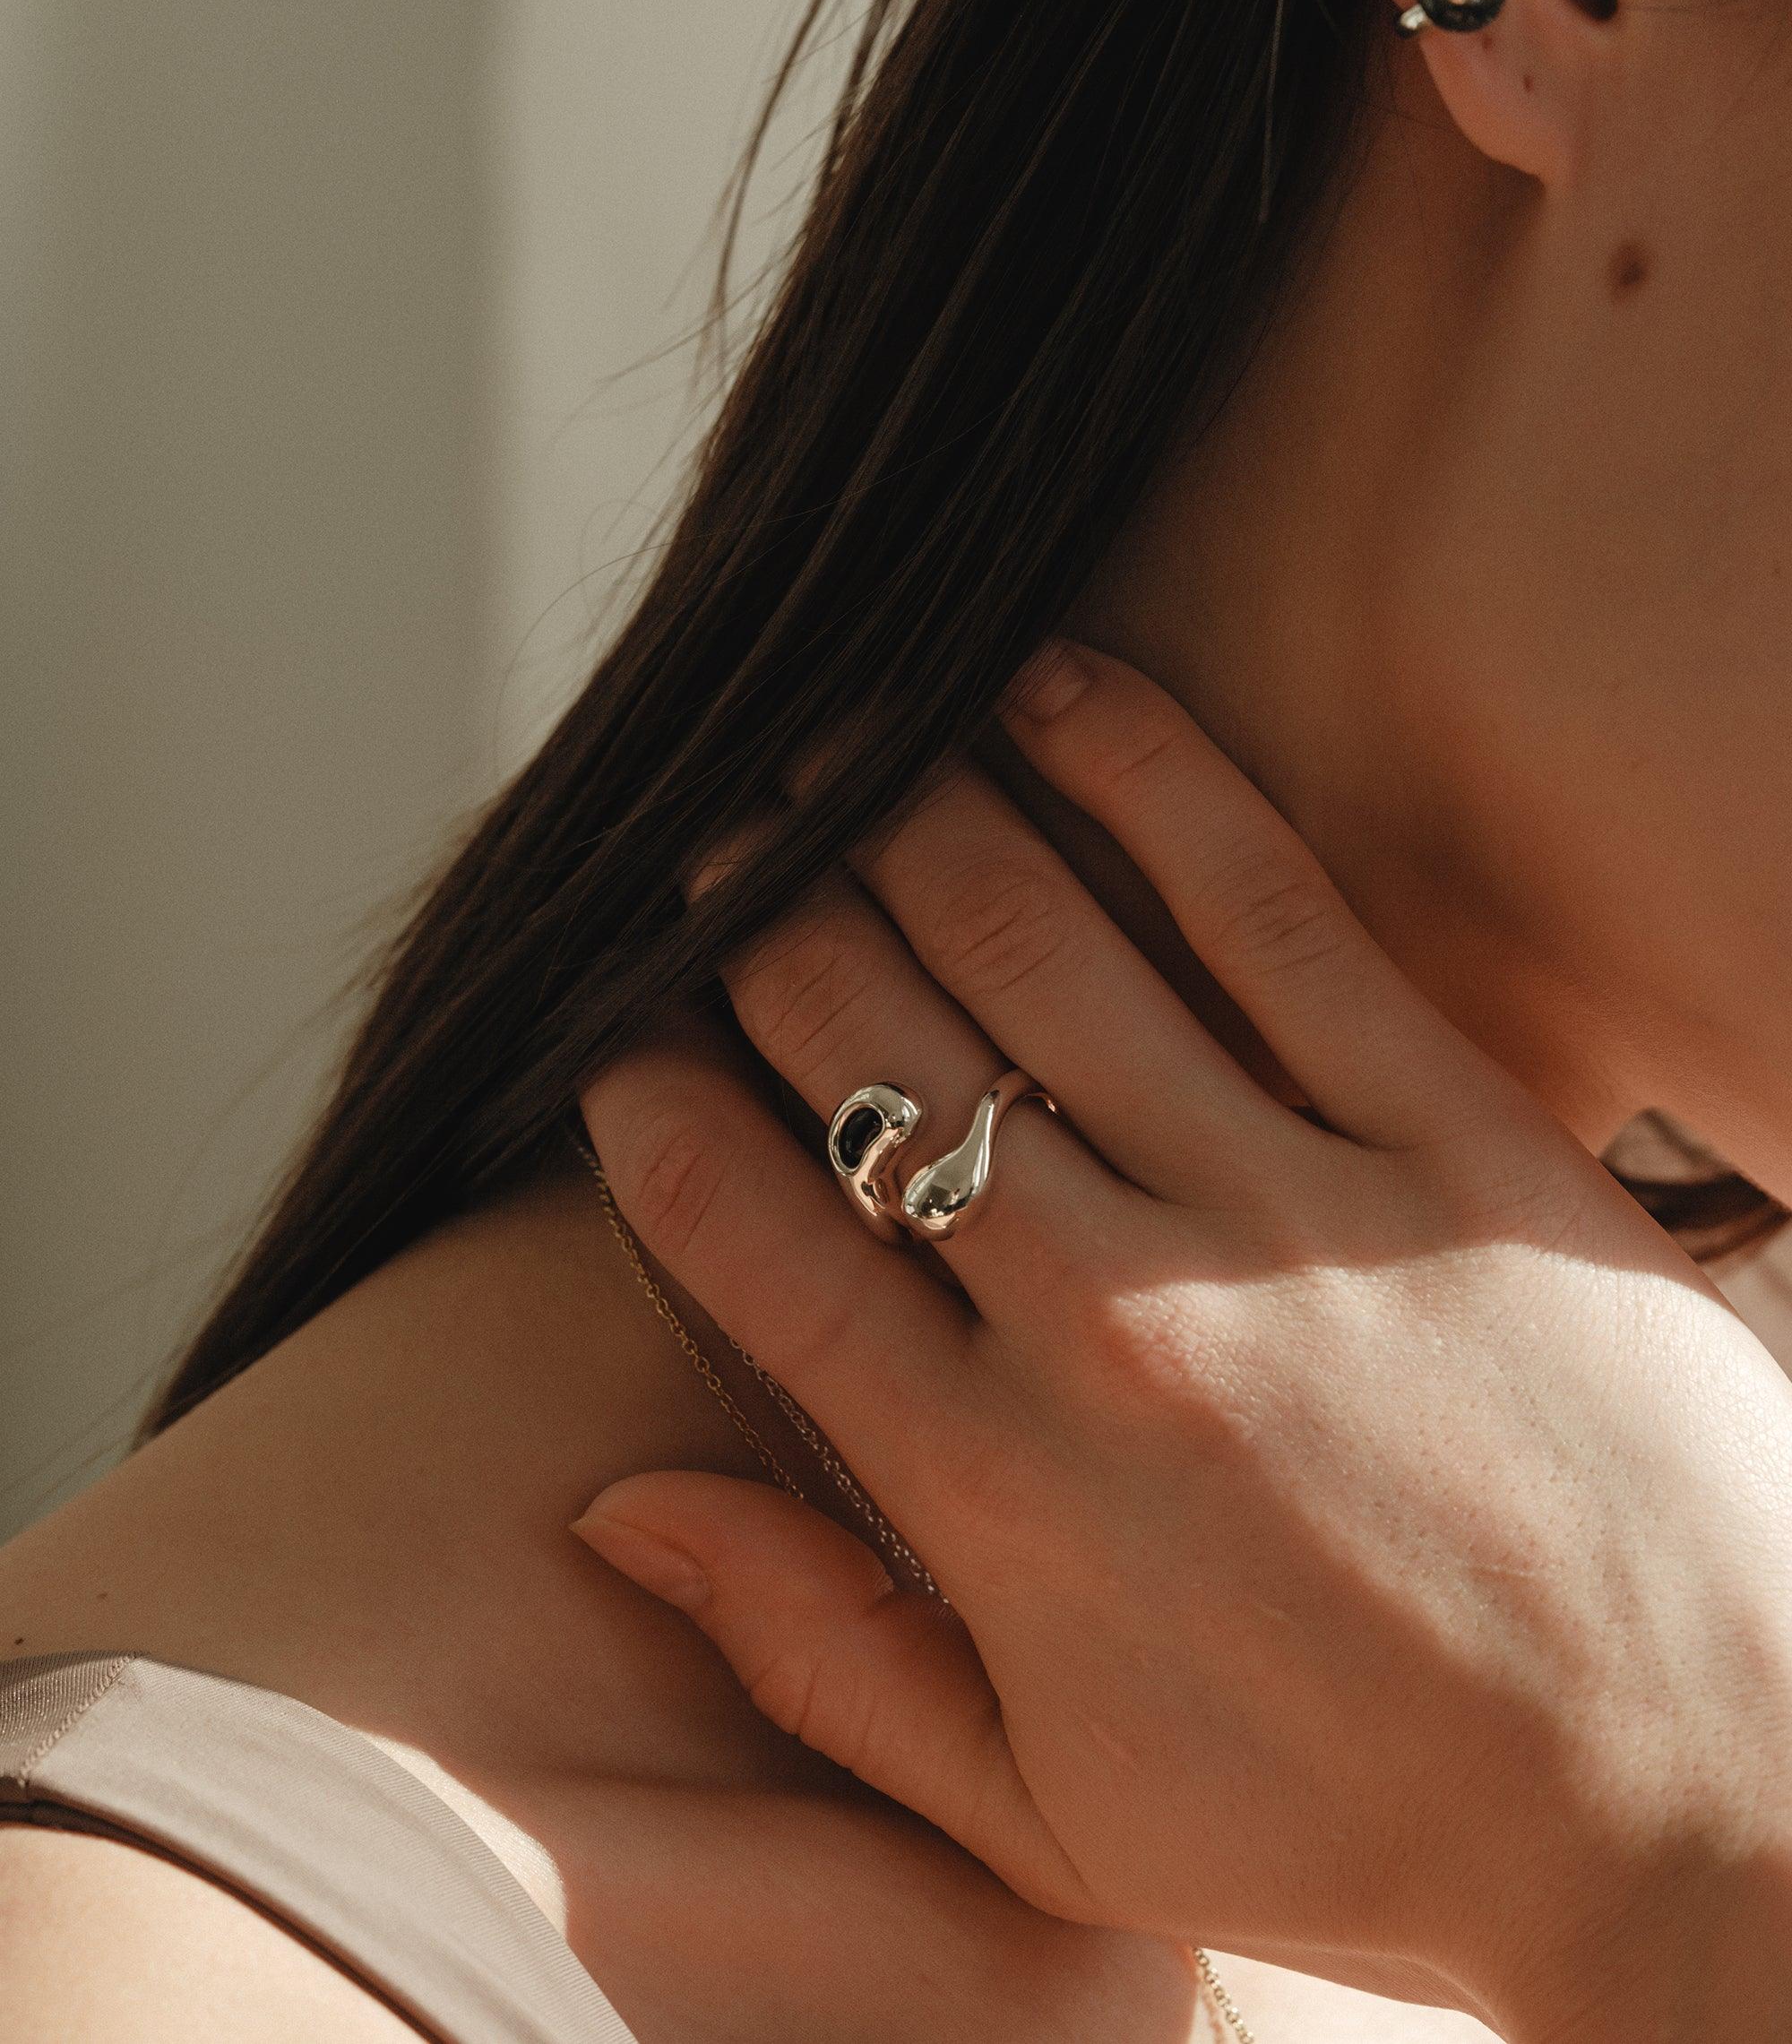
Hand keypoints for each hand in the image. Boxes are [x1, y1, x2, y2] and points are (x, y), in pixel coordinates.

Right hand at [575, 640, 1791, 2040]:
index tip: (617, 1040)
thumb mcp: (1051, 1824)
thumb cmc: (1367, 1830)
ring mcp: (1285, 1213)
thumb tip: (622, 1502)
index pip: (751, 1236)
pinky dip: (1146, 778)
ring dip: (900, 818)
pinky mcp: (1454, 1140)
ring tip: (830, 750)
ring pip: (1034, 946)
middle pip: (869, 1049)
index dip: (653, 1108)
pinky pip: (1268, 911)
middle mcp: (1111, 1323)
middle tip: (713, 858)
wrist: (1707, 1815)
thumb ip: (818, 1655)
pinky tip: (1051, 691)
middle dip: (756, 924)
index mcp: (994, 1490)